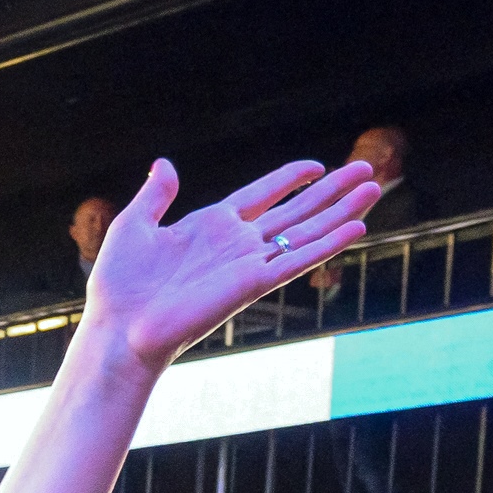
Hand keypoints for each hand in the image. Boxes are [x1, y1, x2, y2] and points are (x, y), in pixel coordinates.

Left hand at [83, 155, 383, 366]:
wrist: (119, 330)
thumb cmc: (119, 286)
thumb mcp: (133, 226)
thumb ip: (156, 195)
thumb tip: (165, 163)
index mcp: (211, 226)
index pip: (263, 195)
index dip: (289, 179)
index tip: (316, 165)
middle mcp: (237, 244)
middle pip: (296, 211)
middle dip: (332, 191)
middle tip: (366, 170)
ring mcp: (249, 263)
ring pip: (307, 231)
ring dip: (342, 211)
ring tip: (374, 188)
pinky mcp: (254, 283)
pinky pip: (299, 259)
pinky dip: (329, 244)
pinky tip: (357, 228)